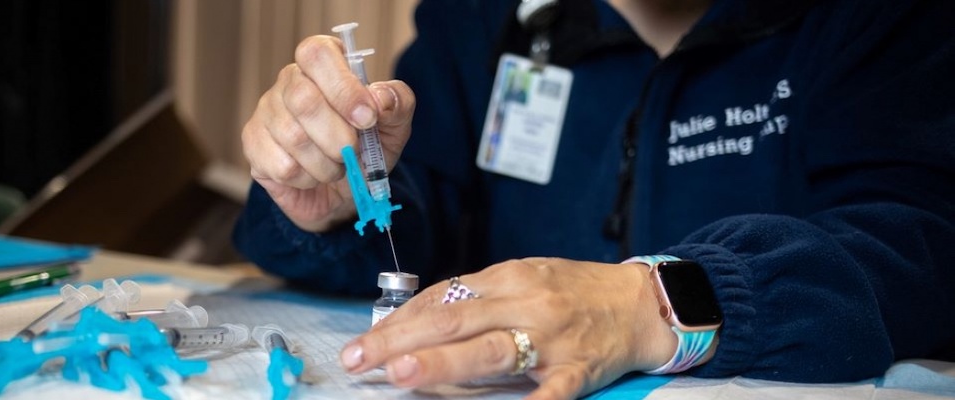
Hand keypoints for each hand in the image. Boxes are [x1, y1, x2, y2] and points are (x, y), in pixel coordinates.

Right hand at [241, 34, 414, 231]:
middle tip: (353, 151)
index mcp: (323, 65)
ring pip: (293, 138)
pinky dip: (307, 180)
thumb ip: (397, 103)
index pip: (317, 54)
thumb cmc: (366, 149)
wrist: (343, 192)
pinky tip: (312, 176)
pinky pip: (282, 166)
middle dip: (338, 136)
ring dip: (327, 164)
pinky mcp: (254, 143)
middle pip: (304, 100)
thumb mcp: (394, 126)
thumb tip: (380, 98)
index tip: (367, 118)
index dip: (343, 87)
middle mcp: (289, 81)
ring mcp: (266, 111)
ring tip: (336, 166)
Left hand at [339, 258, 681, 399]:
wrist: (640, 301)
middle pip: (455, 321)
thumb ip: (477, 298)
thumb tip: (418, 320)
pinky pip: (550, 393)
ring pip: (491, 350)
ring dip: (443, 363)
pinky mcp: (579, 371)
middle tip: (360, 357)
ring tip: (401, 372)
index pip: (443, 298)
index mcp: (509, 278)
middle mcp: (526, 304)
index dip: (400, 319)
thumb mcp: (524, 278)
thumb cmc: (574, 290)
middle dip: (401, 339)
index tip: (366, 339)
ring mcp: (552, 339)